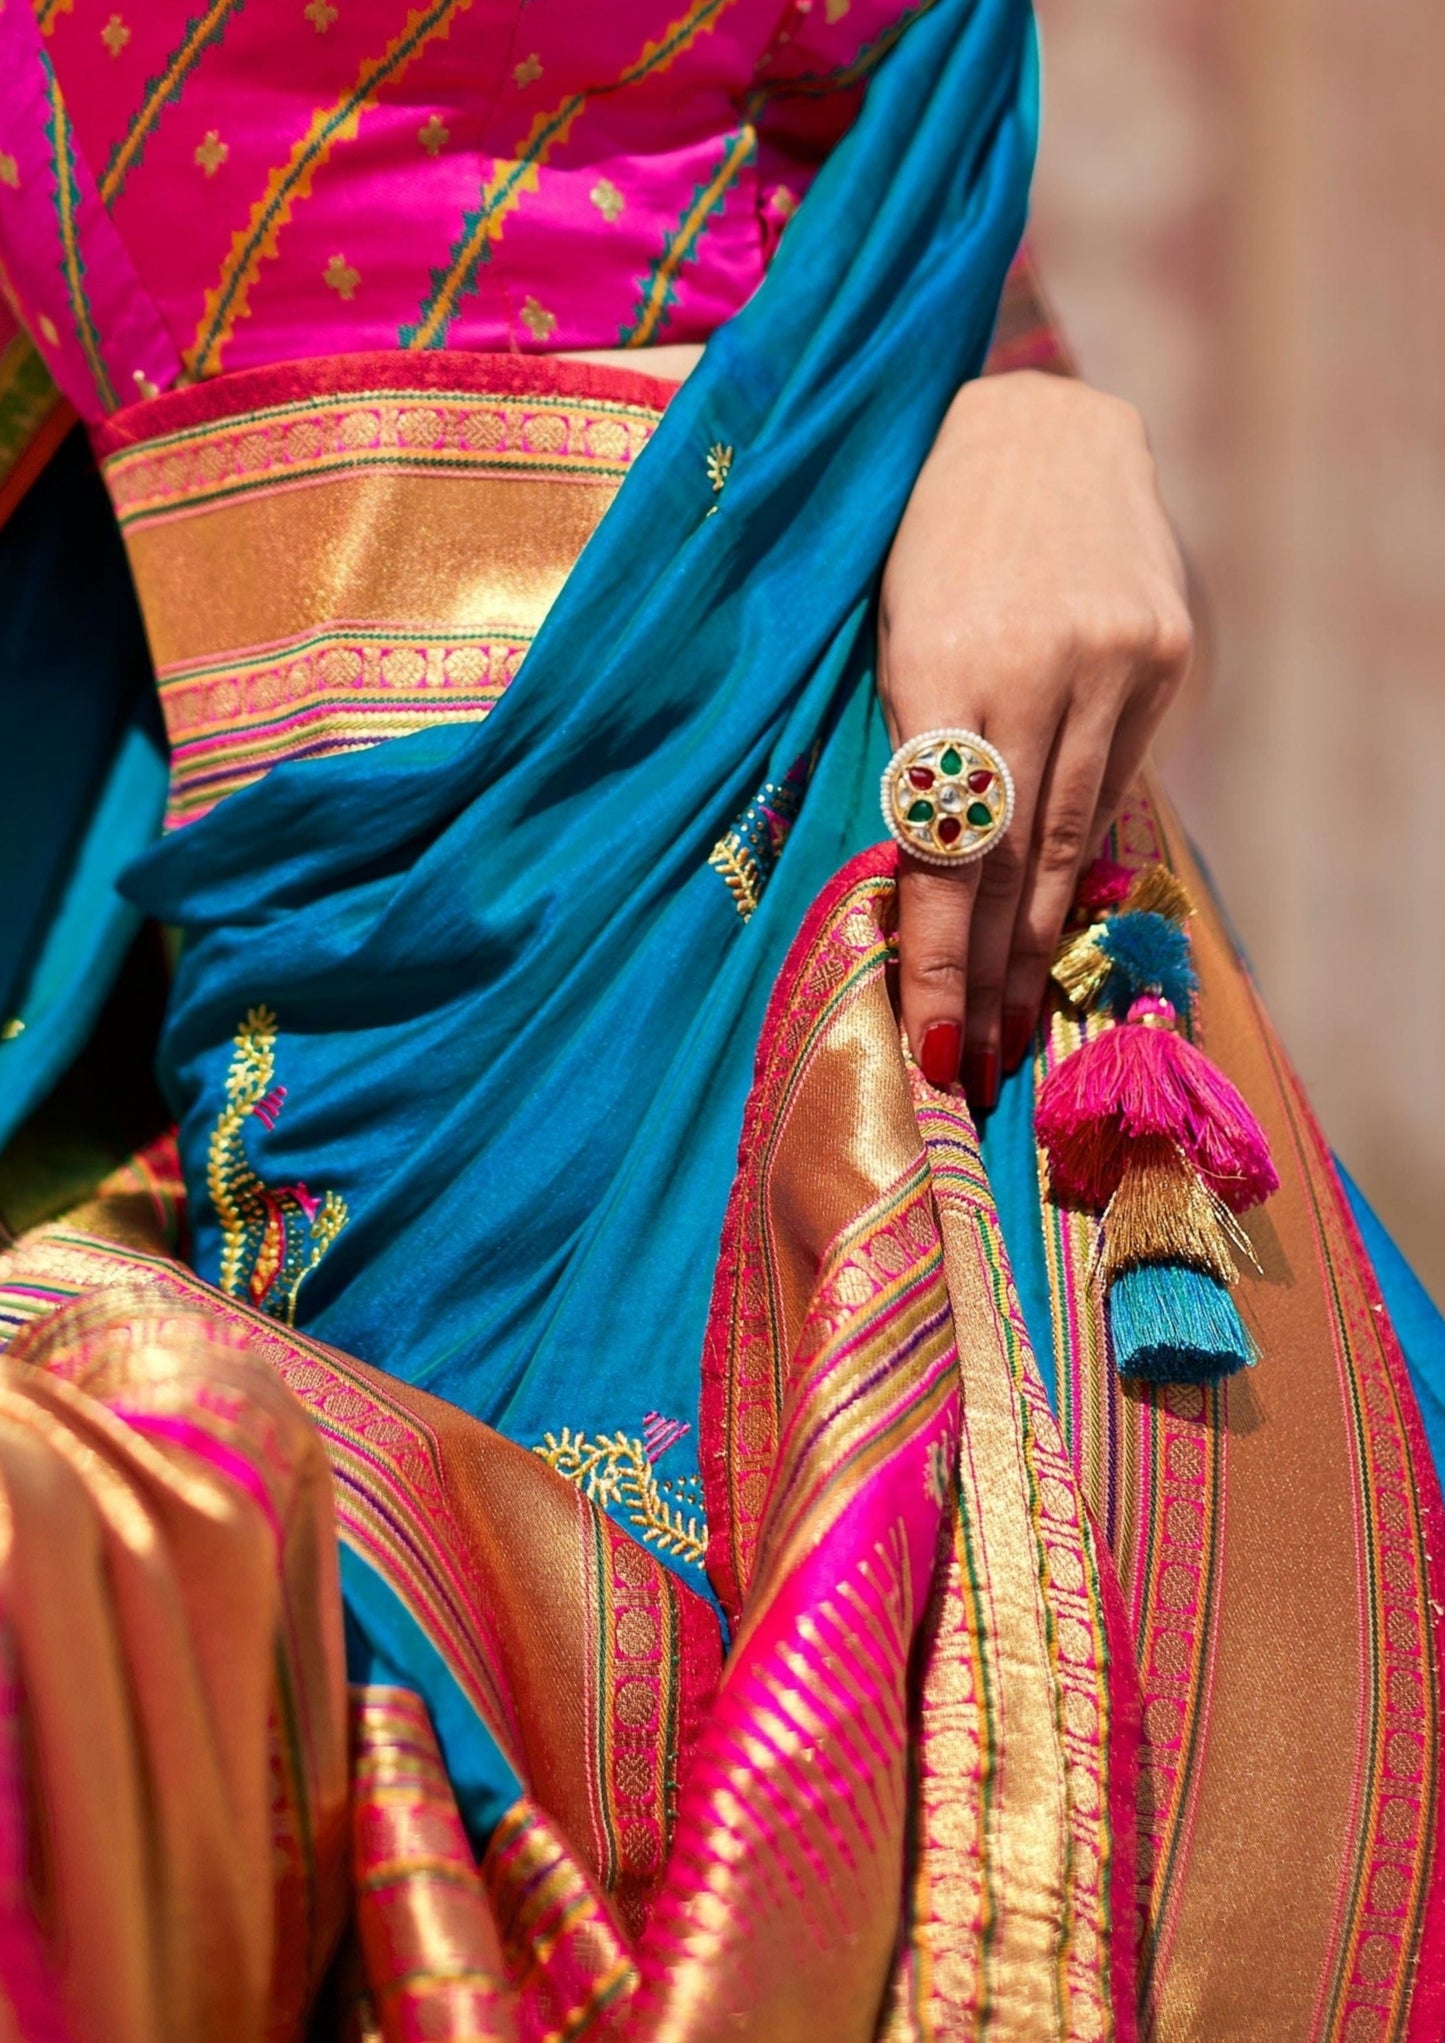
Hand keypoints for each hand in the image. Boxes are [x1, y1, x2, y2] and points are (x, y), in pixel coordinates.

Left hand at [877, 369, 1193, 1108]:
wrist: (1034, 419)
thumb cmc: (918, 530)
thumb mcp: (881, 630)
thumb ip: (907, 747)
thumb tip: (923, 888)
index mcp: (941, 661)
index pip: (943, 849)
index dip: (937, 958)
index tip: (933, 1046)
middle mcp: (1042, 667)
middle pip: (1012, 863)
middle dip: (988, 978)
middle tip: (976, 1070)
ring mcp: (1117, 661)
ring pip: (1071, 839)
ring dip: (1037, 945)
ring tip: (1015, 1029)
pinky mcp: (1165, 654)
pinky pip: (1113, 786)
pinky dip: (1079, 861)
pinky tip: (1054, 925)